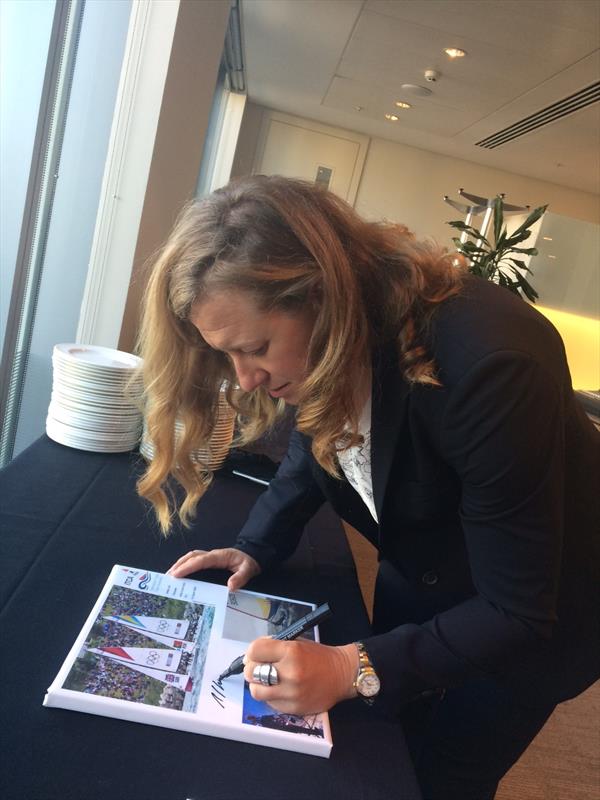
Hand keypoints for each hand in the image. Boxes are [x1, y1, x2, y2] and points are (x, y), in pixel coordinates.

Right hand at [166, 548, 260, 590]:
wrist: (251, 556)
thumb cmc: (248, 563)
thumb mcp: (248, 569)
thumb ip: (241, 577)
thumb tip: (230, 587)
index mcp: (218, 556)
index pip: (200, 560)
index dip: (188, 567)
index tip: (176, 574)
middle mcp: (211, 555)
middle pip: (191, 557)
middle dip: (179, 565)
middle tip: (167, 578)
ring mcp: (209, 558)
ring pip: (190, 558)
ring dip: (179, 565)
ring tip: (168, 578)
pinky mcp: (208, 562)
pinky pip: (193, 562)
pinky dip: (184, 567)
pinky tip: (179, 577)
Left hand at [243, 637, 358, 715]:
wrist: (342, 675)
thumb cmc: (318, 656)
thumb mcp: (297, 643)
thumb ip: (274, 648)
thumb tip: (252, 655)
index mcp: (291, 651)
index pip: (254, 650)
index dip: (253, 652)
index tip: (256, 654)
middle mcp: (289, 673)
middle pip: (251, 672)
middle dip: (253, 668)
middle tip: (260, 667)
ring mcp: (291, 694)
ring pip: (256, 691)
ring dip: (259, 685)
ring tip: (268, 680)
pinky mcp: (292, 709)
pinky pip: (269, 703)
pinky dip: (270, 696)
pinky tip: (281, 690)